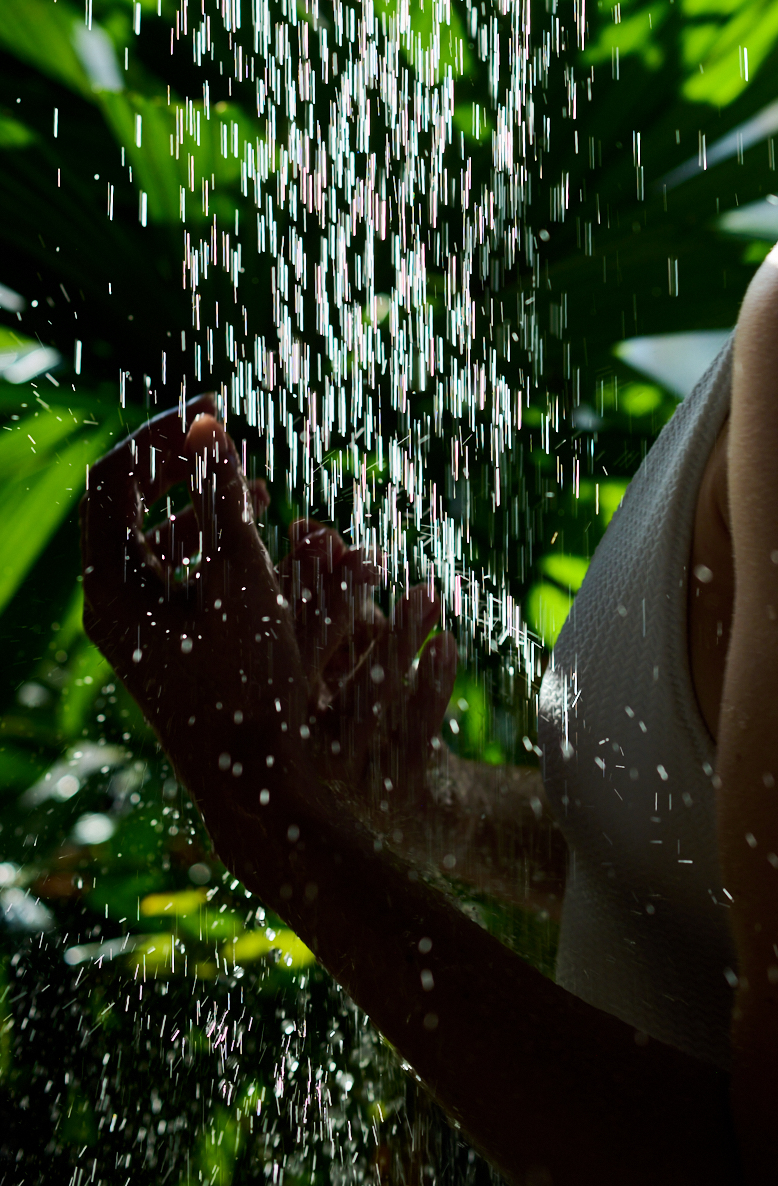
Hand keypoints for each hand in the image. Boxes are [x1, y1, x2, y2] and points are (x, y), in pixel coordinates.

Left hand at [80, 398, 318, 875]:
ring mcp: (131, 624)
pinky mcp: (159, 639)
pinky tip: (252, 528)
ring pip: (146, 534)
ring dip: (193, 496)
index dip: (159, 435)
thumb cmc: (251, 679)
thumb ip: (224, 496)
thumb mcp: (243, 575)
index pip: (112, 480)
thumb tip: (207, 427)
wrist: (258, 774)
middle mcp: (110, 605)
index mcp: (112, 588)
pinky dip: (204, 535)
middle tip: (221, 429)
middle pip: (121, 502)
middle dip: (174, 459)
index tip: (212, 411)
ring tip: (247, 480)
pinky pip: (168, 567)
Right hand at [282, 518, 458, 833]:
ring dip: (397, 642)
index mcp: (267, 714)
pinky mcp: (395, 794)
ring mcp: (344, 779)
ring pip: (367, 705)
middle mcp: (295, 753)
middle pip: (313, 675)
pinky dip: (430, 686)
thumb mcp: (344, 647)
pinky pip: (412, 738)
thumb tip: (313, 531)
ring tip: (426, 594)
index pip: (272, 647)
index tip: (319, 537)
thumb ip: (327, 594)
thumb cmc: (364, 707)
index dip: (297, 588)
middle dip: (338, 609)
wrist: (415, 807)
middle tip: (365, 558)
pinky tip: (446, 644)